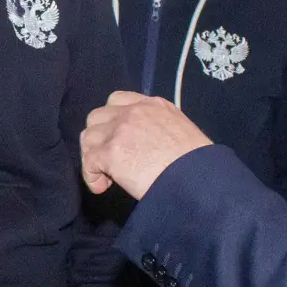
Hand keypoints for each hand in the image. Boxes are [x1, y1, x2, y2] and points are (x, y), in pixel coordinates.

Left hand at [80, 92, 212, 198]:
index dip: (112, 121)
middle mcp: (134, 112)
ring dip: (92, 156)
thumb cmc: (198, 164)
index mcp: (153, 105)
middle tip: (109, 159)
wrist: (197, 178)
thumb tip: (145, 147)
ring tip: (106, 175)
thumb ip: (158, 129)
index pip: (117, 100)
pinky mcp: (111, 152)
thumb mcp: (181, 132)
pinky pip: (88, 162)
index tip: (118, 139)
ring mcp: (120, 130)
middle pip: (97, 116)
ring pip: (87, 137)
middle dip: (99, 137)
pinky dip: (91, 176)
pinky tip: (103, 187)